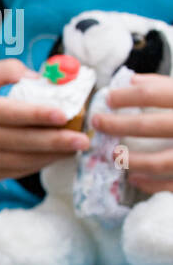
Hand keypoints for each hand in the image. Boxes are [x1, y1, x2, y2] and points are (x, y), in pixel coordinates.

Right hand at [0, 59, 88, 182]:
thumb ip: (6, 69)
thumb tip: (39, 77)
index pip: (10, 113)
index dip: (38, 115)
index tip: (64, 114)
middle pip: (21, 141)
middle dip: (55, 141)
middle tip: (82, 139)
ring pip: (22, 159)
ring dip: (52, 155)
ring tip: (76, 148)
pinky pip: (16, 171)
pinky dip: (39, 164)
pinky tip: (56, 156)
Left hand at [91, 74, 172, 192]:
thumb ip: (167, 85)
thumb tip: (133, 80)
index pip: (156, 94)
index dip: (127, 96)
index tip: (108, 97)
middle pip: (153, 126)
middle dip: (120, 125)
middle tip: (99, 123)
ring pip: (164, 160)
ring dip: (133, 160)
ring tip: (113, 156)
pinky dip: (153, 184)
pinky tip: (135, 179)